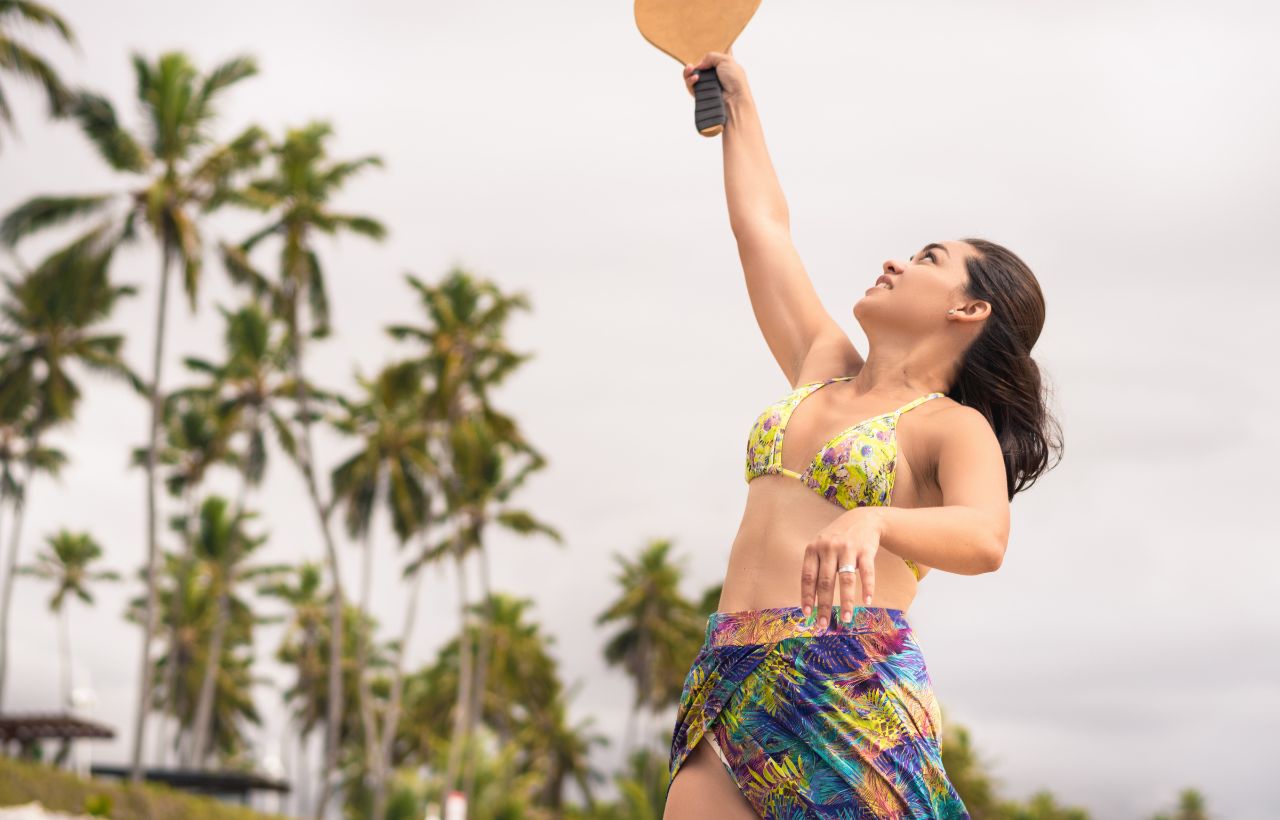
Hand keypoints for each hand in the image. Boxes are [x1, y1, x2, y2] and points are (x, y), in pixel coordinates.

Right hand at [681, 49, 748, 103]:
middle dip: (691, 67)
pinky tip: (694, 78)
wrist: (734, 98)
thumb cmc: (735, 80)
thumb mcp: (726, 59)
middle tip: (690, 66)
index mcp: (721, 67)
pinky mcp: (701, 95)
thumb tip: (699, 65)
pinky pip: (690, 87)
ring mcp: (706, 86)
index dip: (703, 59)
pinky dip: (689, 81)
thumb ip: (710, 56)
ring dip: (687, 73)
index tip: (699, 58)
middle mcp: (713, 77)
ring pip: (691, 78)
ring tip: (690, 69)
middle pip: (697, 69)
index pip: (708, 61)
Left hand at [800, 509, 881, 629]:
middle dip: (823, 605)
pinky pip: (867, 572)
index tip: (807, 614)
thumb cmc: (837, 538)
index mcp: (813, 549)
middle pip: (825, 582)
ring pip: (846, 580)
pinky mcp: (866, 550)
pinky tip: (867, 601)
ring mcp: (848, 548)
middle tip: (823, 624)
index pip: (808, 577)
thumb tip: (808, 600)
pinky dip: (868, 587)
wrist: (863, 518)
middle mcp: (829, 548)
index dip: (807, 596)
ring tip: (846, 619)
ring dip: (846, 602)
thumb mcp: (820, 546)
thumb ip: (814, 567)